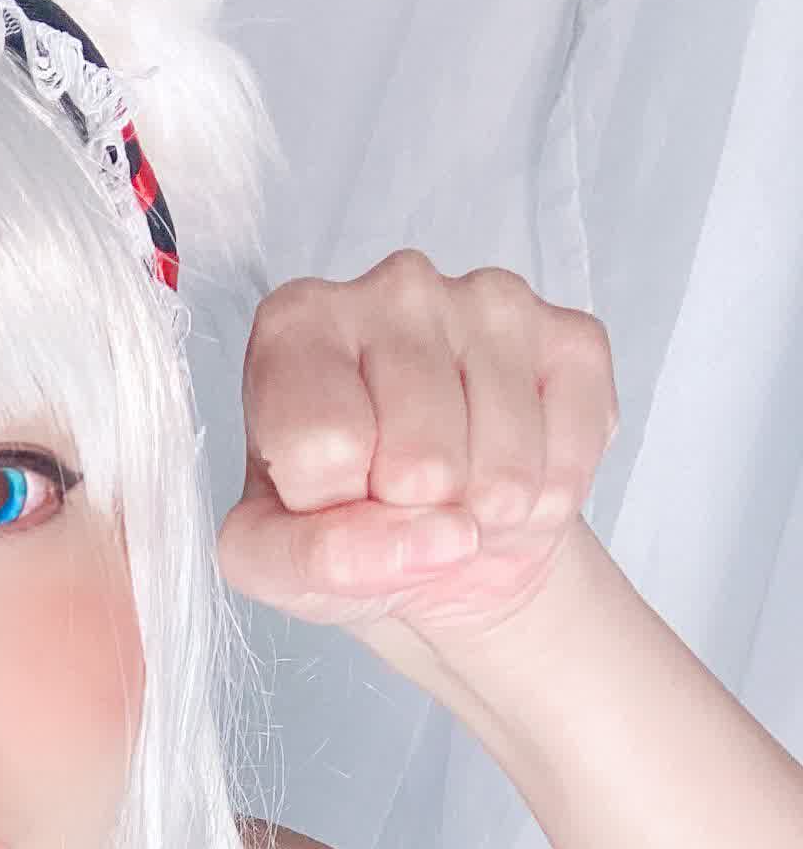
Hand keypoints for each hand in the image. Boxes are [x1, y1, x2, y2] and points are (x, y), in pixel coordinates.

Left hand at [216, 250, 618, 659]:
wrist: (439, 535)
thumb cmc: (337, 524)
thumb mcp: (273, 560)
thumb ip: (314, 557)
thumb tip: (435, 537)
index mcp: (297, 324)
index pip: (321, 445)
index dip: (330, 502)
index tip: (329, 488)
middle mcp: (395, 288)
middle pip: (419, 464)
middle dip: (413, 514)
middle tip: (402, 499)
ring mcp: (492, 302)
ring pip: (501, 473)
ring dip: (480, 517)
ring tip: (456, 498)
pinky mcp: (575, 338)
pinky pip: (568, 465)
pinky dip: (542, 505)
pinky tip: (512, 480)